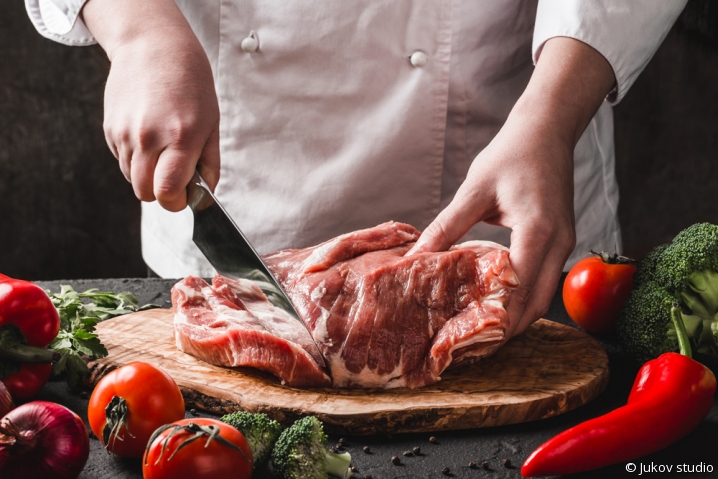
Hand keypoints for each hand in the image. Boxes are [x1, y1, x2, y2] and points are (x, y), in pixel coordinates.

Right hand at [83, 0, 218, 210]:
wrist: (154, 47)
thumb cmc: (190, 85)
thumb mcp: (211, 123)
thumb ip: (209, 164)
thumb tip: (205, 195)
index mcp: (180, 138)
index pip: (167, 192)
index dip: (177, 202)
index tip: (184, 196)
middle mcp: (148, 138)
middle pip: (145, 193)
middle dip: (161, 193)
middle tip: (175, 178)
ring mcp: (125, 134)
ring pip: (131, 179)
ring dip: (147, 175)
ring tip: (163, 150)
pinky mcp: (110, 129)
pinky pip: (122, 160)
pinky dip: (135, 159)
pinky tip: (148, 136)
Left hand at [407, 37, 614, 337]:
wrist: (547, 130)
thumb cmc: (512, 154)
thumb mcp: (474, 190)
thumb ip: (448, 226)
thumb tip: (418, 256)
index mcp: (537, 231)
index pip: (517, 290)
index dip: (493, 318)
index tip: (465, 338)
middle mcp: (558, 244)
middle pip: (535, 304)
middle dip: (506, 330)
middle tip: (471, 348)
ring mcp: (564, 244)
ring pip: (543, 297)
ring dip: (516, 318)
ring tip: (481, 333)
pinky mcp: (560, 241)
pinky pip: (543, 280)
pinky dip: (523, 299)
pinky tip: (497, 303)